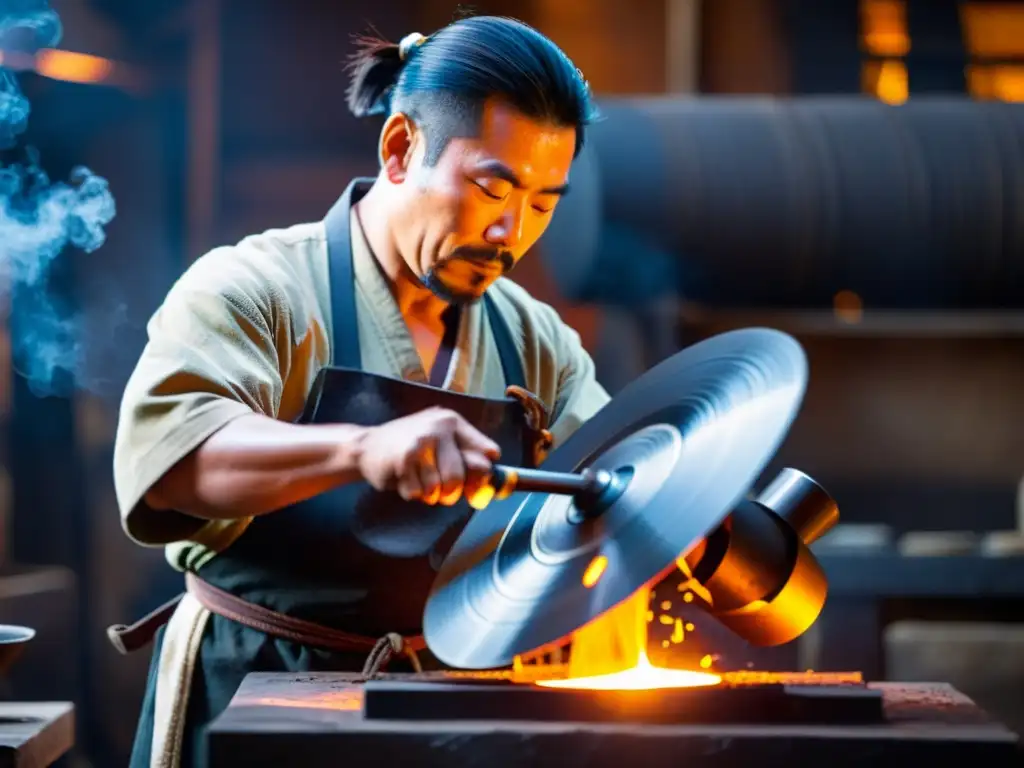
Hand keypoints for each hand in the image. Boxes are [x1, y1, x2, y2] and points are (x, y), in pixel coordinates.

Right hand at [356, 407, 500, 504]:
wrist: (366, 446)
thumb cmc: (410, 447)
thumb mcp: (440, 442)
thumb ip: (465, 459)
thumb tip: (489, 490)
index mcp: (453, 422)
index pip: (487, 453)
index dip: (483, 476)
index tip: (475, 487)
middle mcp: (439, 428)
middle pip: (460, 477)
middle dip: (450, 492)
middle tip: (440, 490)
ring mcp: (421, 443)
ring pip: (438, 489)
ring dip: (428, 494)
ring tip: (417, 478)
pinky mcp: (403, 461)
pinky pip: (418, 494)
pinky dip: (411, 493)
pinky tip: (403, 478)